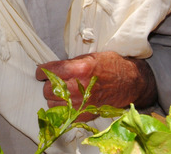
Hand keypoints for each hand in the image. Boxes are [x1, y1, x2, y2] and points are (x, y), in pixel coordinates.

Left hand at [35, 51, 156, 120]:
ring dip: (53, 97)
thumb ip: (70, 63)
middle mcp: (80, 87)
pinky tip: (66, 102)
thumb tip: (52, 69)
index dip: (41, 71)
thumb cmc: (110, 65)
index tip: (41, 72)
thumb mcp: (90, 56)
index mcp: (80, 69)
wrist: (130, 82)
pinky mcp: (86, 114)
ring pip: (53, 103)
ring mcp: (82, 103)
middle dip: (48, 84)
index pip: (50, 71)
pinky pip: (63, 114)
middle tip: (52, 81)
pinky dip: (61, 109)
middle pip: (48, 89)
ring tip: (60, 92)